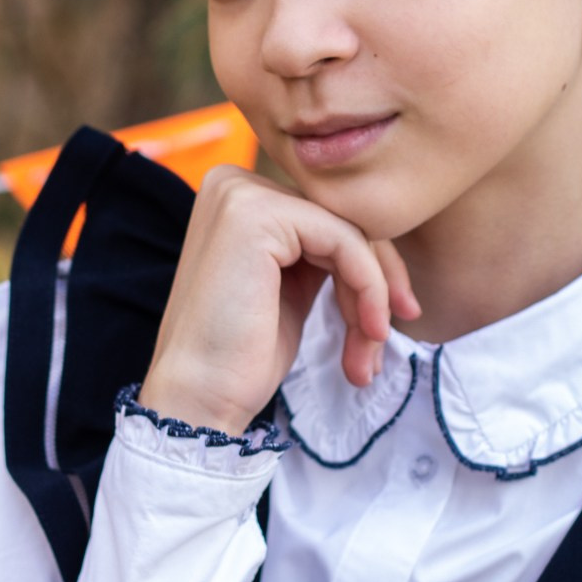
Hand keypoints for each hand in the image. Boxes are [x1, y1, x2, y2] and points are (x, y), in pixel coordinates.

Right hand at [137, 165, 417, 436]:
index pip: (327, 218)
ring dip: (373, 296)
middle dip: (375, 284)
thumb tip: (380, 244)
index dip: (367, 272)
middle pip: (341, 220)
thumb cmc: (241, 358)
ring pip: (349, 231)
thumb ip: (319, 253)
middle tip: (382, 341)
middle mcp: (234, 182)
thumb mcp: (289, 288)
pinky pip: (345, 241)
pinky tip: (368, 331)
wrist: (199, 399)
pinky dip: (368, 288)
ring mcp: (242, 194)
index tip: (381, 327)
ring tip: (368, 352)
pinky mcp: (257, 215)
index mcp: (238, 197)